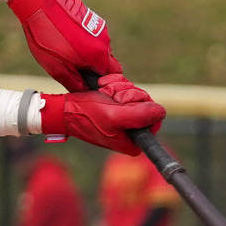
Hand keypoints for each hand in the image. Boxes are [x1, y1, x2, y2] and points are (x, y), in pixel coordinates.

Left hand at [6, 0, 121, 91]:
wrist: (39, 4)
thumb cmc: (47, 38)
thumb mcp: (57, 68)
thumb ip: (75, 83)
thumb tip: (85, 91)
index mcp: (98, 54)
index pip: (113, 74)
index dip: (101, 81)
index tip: (88, 81)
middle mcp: (105, 40)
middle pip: (108, 62)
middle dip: (96, 68)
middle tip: (77, 69)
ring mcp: (100, 27)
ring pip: (101, 49)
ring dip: (90, 54)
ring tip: (68, 52)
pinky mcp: (92, 18)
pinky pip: (94, 36)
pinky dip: (86, 42)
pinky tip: (68, 39)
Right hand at [40, 75, 163, 155]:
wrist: (65, 109)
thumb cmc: (87, 115)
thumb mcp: (115, 116)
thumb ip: (141, 115)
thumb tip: (161, 111)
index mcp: (134, 141)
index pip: (155, 118)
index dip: (142, 105)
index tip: (124, 103)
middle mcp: (131, 132)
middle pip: (146, 104)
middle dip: (127, 95)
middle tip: (111, 97)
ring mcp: (124, 119)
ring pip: (135, 94)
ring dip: (118, 88)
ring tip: (104, 93)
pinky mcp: (117, 107)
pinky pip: (125, 89)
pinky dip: (114, 85)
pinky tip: (102, 87)